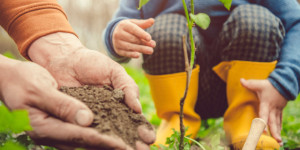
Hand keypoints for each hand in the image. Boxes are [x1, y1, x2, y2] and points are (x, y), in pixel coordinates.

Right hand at [0, 56, 126, 148]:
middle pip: (86, 142)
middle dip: (110, 146)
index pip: (79, 135)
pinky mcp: (61, 125)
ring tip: (128, 145)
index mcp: (43, 127)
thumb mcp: (40, 89)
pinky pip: (83, 133)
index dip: (103, 140)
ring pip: (86, 140)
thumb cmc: (22, 80)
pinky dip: (99, 134)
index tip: (123, 144)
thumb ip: (62, 105)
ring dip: (107, 143)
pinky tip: (113, 133)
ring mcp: (56, 131)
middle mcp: (51, 134)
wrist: (11, 79)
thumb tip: (87, 120)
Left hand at [28, 32, 154, 148]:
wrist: (64, 59)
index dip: (143, 129)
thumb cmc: (91, 63)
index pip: (134, 120)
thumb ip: (128, 87)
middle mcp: (107, 115)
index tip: (149, 137)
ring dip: (115, 146)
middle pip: (123, 133)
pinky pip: (84, 133)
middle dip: (133, 143)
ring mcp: (91, 120)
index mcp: (120, 103)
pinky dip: (93, 142)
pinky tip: (102, 147)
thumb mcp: (114, 72)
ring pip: (106, 137)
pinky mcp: (74, 122)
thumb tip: (137, 109)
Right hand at [112, 18, 155, 57]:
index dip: (142, 34)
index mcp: (123, 25)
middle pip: (133, 39)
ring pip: (130, 46)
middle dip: (144, 42)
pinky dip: (132, 54)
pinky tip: (138, 55)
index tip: (149, 38)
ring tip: (150, 51)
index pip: (134, 30)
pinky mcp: (118, 50)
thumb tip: (152, 20)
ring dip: (141, 49)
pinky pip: (125, 53)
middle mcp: (119, 33)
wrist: (115, 33)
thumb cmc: (129, 28)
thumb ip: (144, 23)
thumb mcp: (135, 24)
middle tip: (153, 45)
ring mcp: (117, 42)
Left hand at [240, 78, 286, 144]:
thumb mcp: (258, 83)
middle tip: (276, 141)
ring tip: (279, 141)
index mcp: (266, 103)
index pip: (264, 113)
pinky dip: (279, 127)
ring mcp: (277, 109)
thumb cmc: (269, 84)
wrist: (284, 83)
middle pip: (273, 121)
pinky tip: (278, 134)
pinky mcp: (280, 110)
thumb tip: (240, 80)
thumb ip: (249, 84)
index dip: (263, 122)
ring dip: (278, 131)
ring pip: (277, 122)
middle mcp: (272, 108)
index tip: (263, 130)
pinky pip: (280, 120)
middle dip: (274, 131)